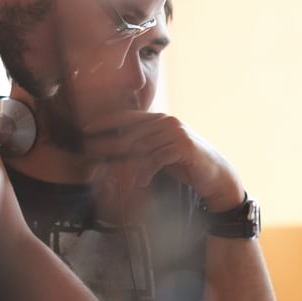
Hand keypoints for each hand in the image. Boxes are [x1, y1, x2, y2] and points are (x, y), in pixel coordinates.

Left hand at [82, 110, 244, 212]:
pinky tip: (141, 183)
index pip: (127, 117)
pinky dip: (146, 172)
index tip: (86, 127)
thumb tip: (114, 150)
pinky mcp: (183, 146)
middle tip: (88, 149)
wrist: (215, 174)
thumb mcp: (161, 152)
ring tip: (111, 174)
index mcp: (159, 119)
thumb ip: (143, 147)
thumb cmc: (186, 164)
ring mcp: (175, 132)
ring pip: (141, 147)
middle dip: (108, 142)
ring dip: (125, 163)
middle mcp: (166, 121)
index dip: (106, 120)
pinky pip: (156, 159)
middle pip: (130, 133)